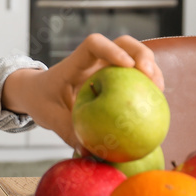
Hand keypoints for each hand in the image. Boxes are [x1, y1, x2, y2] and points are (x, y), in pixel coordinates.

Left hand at [2, 34, 163, 151]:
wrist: (37, 94)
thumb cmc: (42, 101)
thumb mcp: (50, 117)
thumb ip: (68, 132)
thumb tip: (89, 153)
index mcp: (75, 63)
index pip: (93, 44)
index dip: (112, 49)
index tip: (126, 65)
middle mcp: (95, 61)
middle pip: (124, 43)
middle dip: (142, 55)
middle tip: (149, 77)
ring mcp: (107, 67)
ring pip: (135, 56)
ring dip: (152, 69)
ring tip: (158, 93)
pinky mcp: (116, 79)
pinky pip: (136, 76)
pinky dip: (148, 85)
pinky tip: (156, 104)